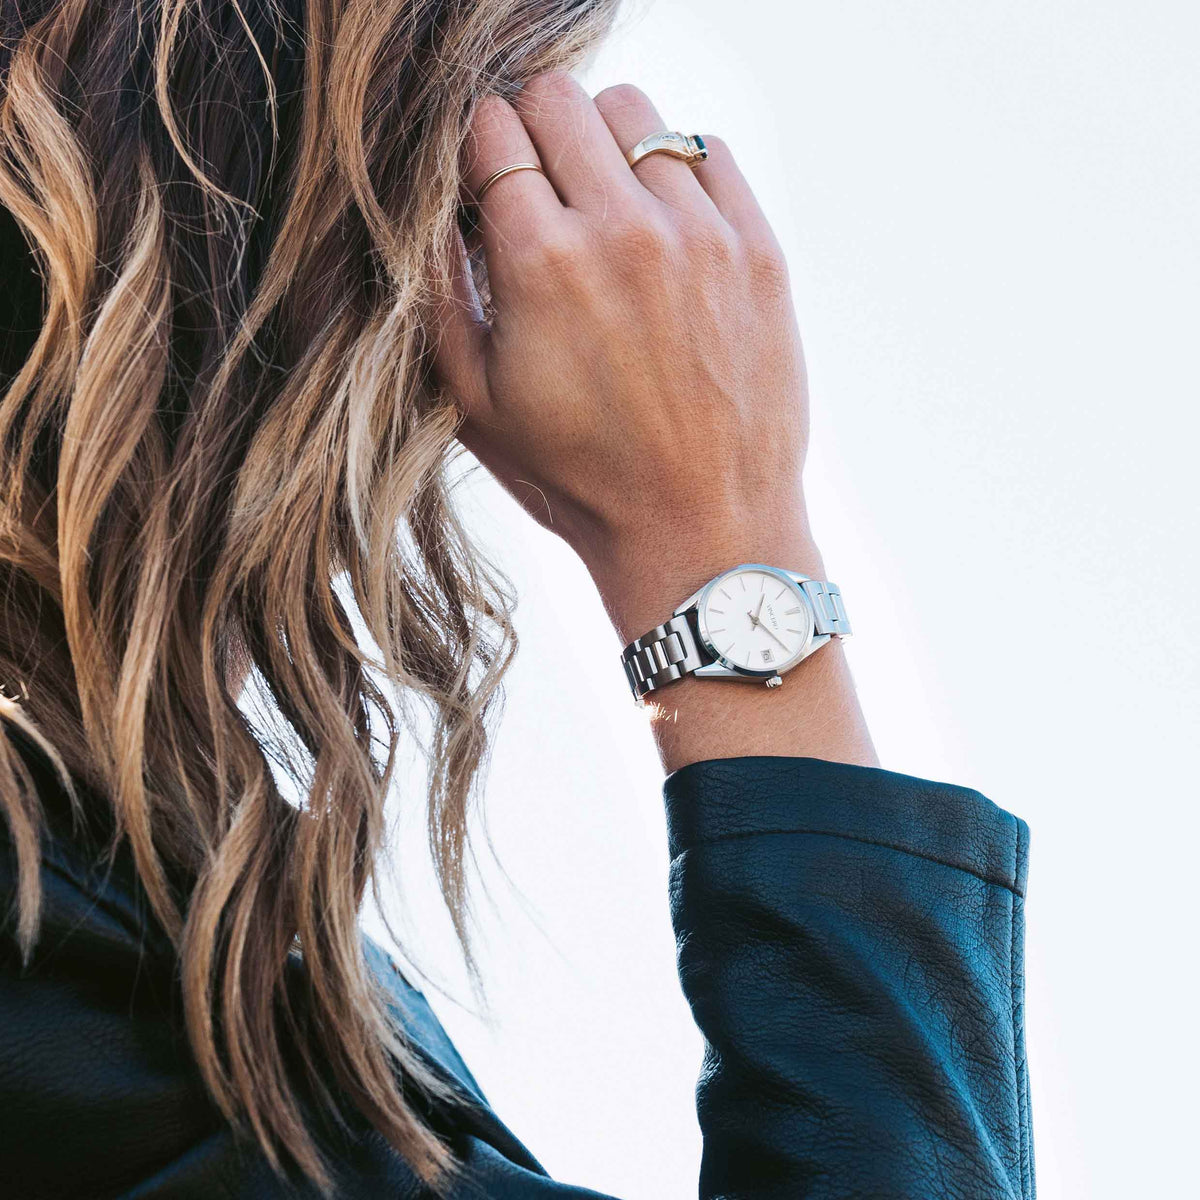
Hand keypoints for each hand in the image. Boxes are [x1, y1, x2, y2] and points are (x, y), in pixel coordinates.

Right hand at [433, 73, 816, 642]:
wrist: (702, 528)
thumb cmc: (581, 479)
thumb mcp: (475, 404)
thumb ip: (438, 296)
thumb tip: (430, 216)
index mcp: (541, 262)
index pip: (492, 130)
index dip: (480, 153)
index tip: (489, 186)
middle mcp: (622, 229)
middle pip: (558, 99)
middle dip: (534, 133)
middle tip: (540, 190)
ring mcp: (700, 233)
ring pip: (635, 113)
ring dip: (604, 143)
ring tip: (603, 206)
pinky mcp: (758, 249)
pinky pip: (707, 150)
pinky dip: (675, 169)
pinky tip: (662, 223)